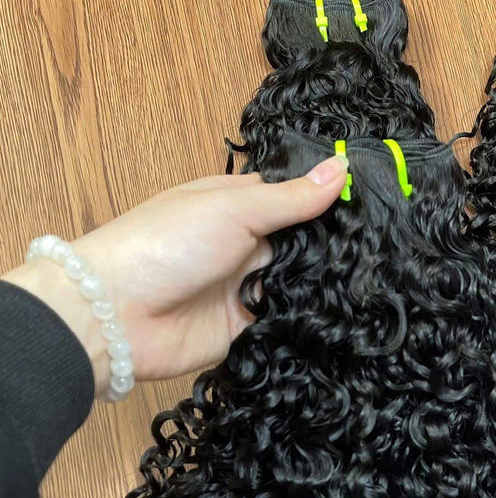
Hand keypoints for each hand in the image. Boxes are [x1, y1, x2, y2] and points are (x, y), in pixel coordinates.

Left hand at [6, 156, 347, 396]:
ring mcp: (245, 287)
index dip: (327, 201)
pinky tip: (338, 315)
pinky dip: (304, 319)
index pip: (293, 199)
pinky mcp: (246, 329)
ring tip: (366, 281)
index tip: (370, 204)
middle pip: (301, 244)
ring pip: (299, 284)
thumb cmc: (164, 245)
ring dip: (320, 284)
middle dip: (330, 247)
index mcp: (236, 205)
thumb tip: (341, 169)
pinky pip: (286, 322)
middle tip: (377, 249)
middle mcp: (243, 246)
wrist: (117, 314)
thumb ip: (292, 198)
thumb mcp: (234, 208)